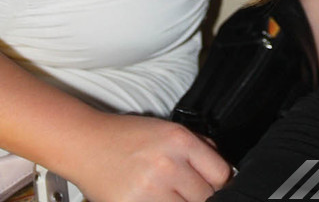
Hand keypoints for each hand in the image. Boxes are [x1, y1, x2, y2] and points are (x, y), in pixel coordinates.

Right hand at [70, 113, 230, 201]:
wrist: (88, 144)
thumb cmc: (129, 136)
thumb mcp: (169, 130)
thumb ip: (200, 147)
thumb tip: (225, 171)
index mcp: (180, 141)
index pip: (221, 174)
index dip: (221, 183)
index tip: (214, 186)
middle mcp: (167, 165)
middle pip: (206, 197)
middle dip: (201, 196)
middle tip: (188, 191)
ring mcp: (150, 191)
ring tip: (171, 195)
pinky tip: (158, 199)